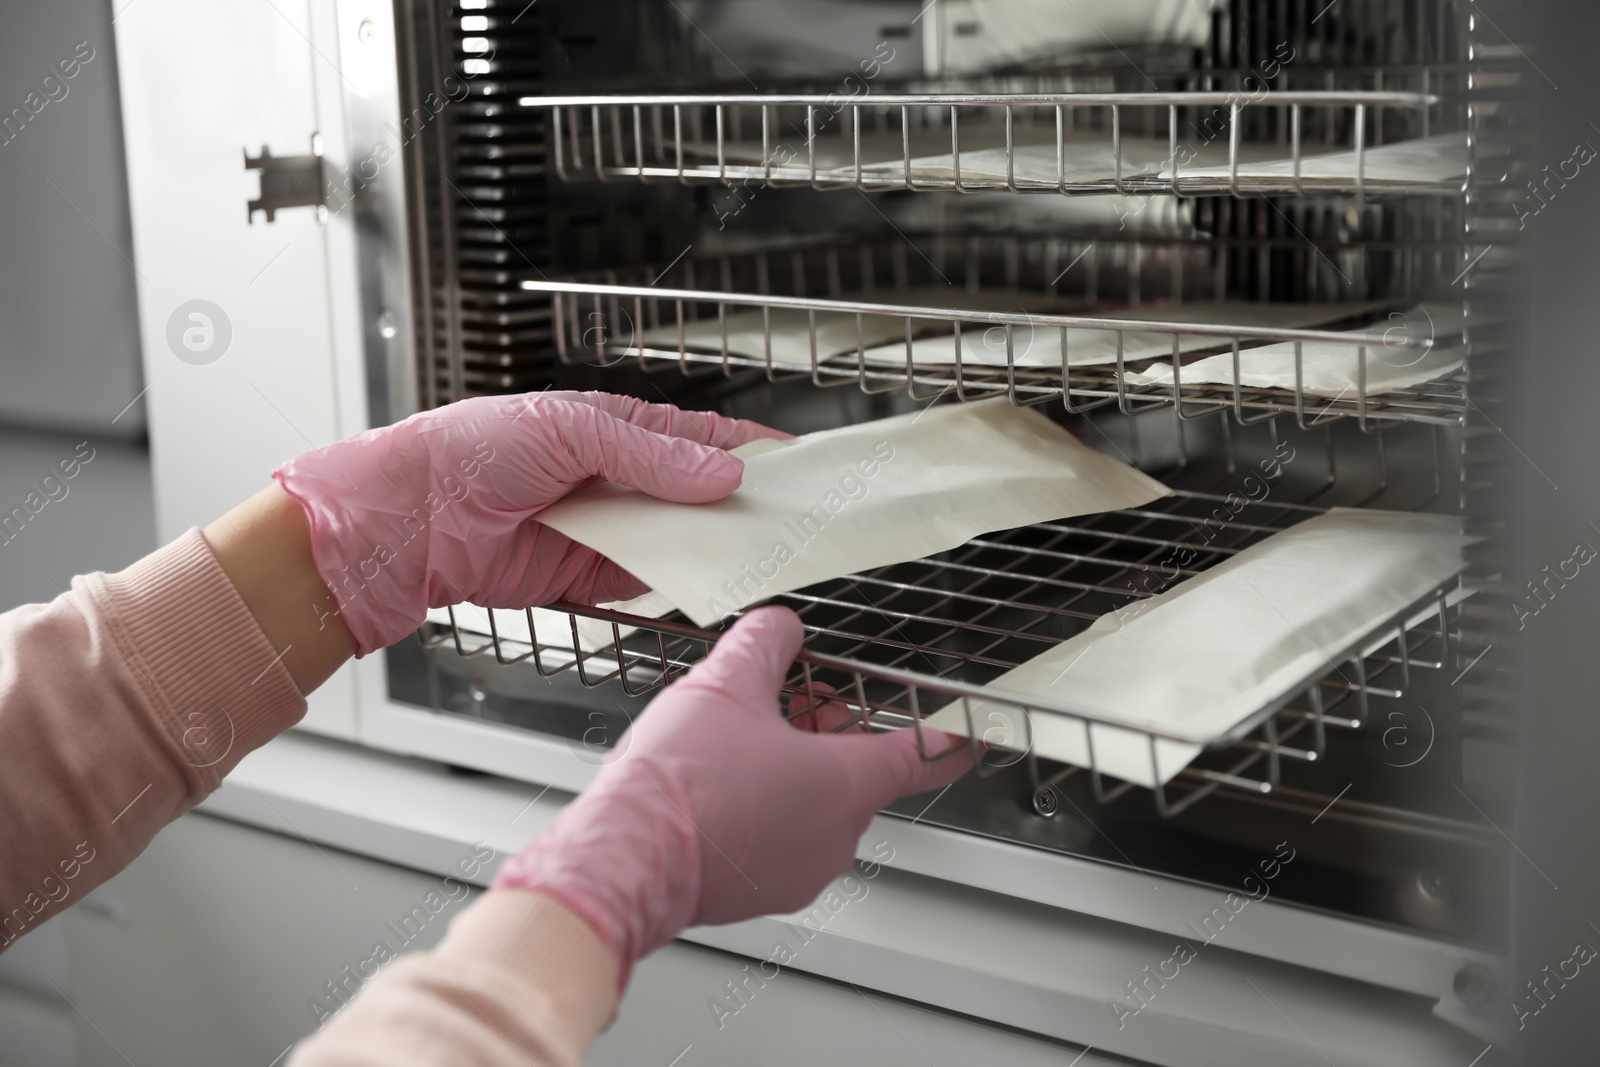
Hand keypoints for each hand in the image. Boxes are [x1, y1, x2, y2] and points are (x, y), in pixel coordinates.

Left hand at [273, 391, 785, 655]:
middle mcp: (615, 479)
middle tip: (792, 517)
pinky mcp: (587, 578)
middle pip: (697, 494)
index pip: (700, 435)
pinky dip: (674, 584)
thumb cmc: (470, 451)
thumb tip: (721, 473)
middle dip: (741, 505)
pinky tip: (704, 582)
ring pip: (679, 540)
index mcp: (614, 428)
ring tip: (761, 551)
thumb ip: (650, 455)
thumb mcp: (571, 432)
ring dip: (712, 546)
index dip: (749, 447)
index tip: (797, 461)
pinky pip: (646, 581)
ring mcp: (605, 530)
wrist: (409, 522)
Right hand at [491, 606, 973, 975]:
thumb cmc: (679, 784)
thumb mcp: (726, 682)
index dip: (948, 737)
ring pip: (816, 806)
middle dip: (826, 731)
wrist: (625, 857)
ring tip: (737, 739)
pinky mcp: (762, 894)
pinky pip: (782, 839)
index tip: (971, 734)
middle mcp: (835, 836)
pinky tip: (718, 784)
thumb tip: (779, 626)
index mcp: (846, 784)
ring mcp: (799, 872)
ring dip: (793, 768)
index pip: (922, 756)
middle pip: (856, 771)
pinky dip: (765, 807)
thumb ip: (765, 642)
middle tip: (786, 701)